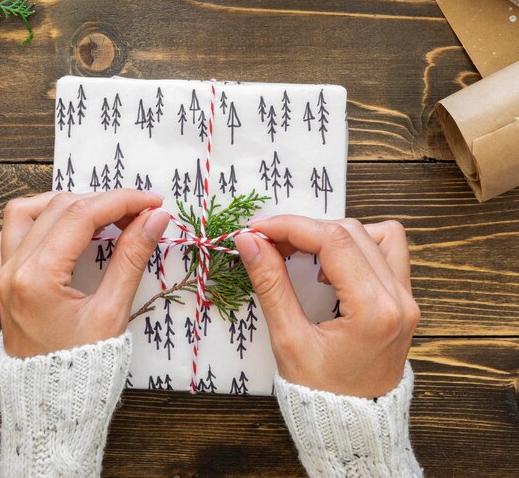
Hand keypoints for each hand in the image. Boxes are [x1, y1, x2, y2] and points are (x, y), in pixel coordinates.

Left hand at [0, 190, 169, 357]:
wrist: (52, 407)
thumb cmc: (83, 367)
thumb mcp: (113, 313)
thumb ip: (132, 258)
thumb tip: (155, 218)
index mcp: (37, 278)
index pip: (83, 215)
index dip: (122, 201)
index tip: (152, 202)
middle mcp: (13, 270)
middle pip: (59, 207)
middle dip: (104, 201)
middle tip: (139, 212)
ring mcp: (3, 274)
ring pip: (26, 212)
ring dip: (66, 203)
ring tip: (100, 212)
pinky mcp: (3, 281)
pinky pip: (9, 234)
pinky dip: (37, 219)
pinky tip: (62, 227)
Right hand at [235, 217, 419, 398]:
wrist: (355, 429)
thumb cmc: (321, 394)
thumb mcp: (288, 340)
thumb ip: (270, 284)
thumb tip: (249, 242)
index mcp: (374, 310)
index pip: (332, 240)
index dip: (290, 226)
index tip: (257, 229)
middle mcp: (399, 299)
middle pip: (351, 231)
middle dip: (304, 229)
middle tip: (269, 243)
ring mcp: (407, 299)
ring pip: (377, 234)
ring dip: (335, 234)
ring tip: (305, 254)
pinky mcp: (404, 300)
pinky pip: (388, 252)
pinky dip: (357, 247)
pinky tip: (330, 268)